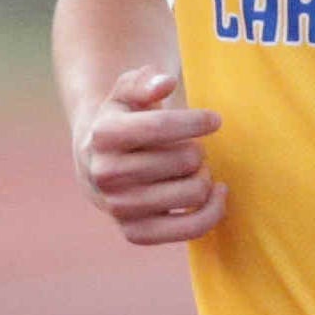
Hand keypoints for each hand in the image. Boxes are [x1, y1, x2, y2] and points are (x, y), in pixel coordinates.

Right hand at [76, 66, 223, 245]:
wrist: (97, 162)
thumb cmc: (124, 119)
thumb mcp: (127, 91)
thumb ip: (143, 81)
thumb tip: (163, 84)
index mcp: (103, 135)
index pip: (160, 126)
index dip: (196, 121)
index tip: (215, 120)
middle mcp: (105, 174)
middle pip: (185, 160)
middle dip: (198, 151)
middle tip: (193, 149)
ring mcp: (118, 207)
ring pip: (193, 192)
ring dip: (204, 177)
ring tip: (196, 169)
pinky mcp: (134, 233)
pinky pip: (190, 228)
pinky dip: (213, 212)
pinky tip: (217, 192)